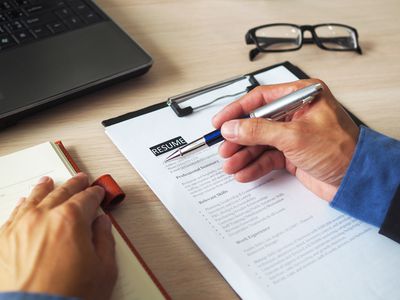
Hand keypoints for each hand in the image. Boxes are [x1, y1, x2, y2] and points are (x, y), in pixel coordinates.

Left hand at [0, 173, 116, 299]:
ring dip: (46, 188)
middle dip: (74, 185)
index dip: (95, 194)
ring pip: (35, 198)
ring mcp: (20, 227)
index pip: (87, 198)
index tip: (98, 193)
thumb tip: (102, 224)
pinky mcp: (3, 241)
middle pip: (62, 193)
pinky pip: (14, 214)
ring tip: (50, 182)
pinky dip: (23, 205)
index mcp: (70, 220)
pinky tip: (26, 201)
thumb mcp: (104, 269)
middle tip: (80, 180)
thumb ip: (105, 240)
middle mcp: (43, 217)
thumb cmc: (67, 297)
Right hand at [212, 79, 359, 200]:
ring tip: (230, 164)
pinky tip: (244, 172)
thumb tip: (232, 127)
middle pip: (256, 122)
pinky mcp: (291, 154)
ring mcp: (292, 135)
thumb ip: (258, 130)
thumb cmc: (341, 150)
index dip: (237, 110)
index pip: (260, 98)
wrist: (357, 180)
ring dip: (243, 154)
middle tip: (223, 148)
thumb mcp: (294, 136)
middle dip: (238, 138)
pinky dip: (254, 165)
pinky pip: (267, 157)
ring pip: (259, 142)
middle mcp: (295, 113)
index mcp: (301, 96)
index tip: (220, 122)